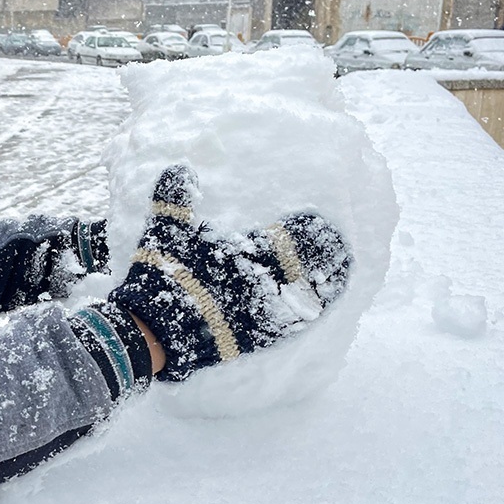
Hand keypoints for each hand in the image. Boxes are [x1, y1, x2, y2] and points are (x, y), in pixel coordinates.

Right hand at [109, 164, 351, 380]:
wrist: (160, 329)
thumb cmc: (165, 276)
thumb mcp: (165, 231)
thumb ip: (174, 199)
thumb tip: (180, 167)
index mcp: (247, 252)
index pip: (287, 236)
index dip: (306, 227)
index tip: (317, 219)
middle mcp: (264, 279)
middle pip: (306, 264)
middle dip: (325, 253)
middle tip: (343, 246)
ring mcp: (265, 310)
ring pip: (307, 294)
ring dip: (327, 283)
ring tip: (343, 273)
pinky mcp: (259, 336)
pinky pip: (292, 325)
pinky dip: (308, 314)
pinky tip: (319, 309)